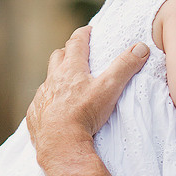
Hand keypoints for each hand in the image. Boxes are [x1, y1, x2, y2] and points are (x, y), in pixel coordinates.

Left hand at [26, 27, 149, 158]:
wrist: (60, 143)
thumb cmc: (84, 114)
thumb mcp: (109, 88)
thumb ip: (125, 67)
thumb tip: (141, 47)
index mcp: (71, 69)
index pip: (76, 43)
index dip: (83, 34)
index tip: (89, 31)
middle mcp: (52, 80)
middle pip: (57, 57)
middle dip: (67, 53)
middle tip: (77, 55)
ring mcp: (42, 97)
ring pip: (48, 81)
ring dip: (56, 79)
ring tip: (66, 84)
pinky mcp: (34, 115)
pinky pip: (40, 104)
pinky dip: (48, 102)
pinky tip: (55, 110)